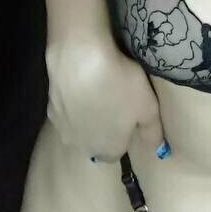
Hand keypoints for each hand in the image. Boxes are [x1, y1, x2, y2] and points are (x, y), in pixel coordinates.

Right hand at [45, 36, 163, 161]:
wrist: (81, 59)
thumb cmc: (120, 85)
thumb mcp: (148, 107)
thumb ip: (153, 132)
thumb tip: (160, 152)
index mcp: (108, 150)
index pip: (116, 152)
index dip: (124, 134)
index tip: (129, 113)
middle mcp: (82, 146)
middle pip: (95, 142)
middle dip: (104, 127)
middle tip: (115, 100)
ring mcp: (63, 128)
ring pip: (79, 127)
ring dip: (87, 114)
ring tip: (98, 88)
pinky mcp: (50, 107)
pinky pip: (66, 109)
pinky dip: (74, 100)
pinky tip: (81, 81)